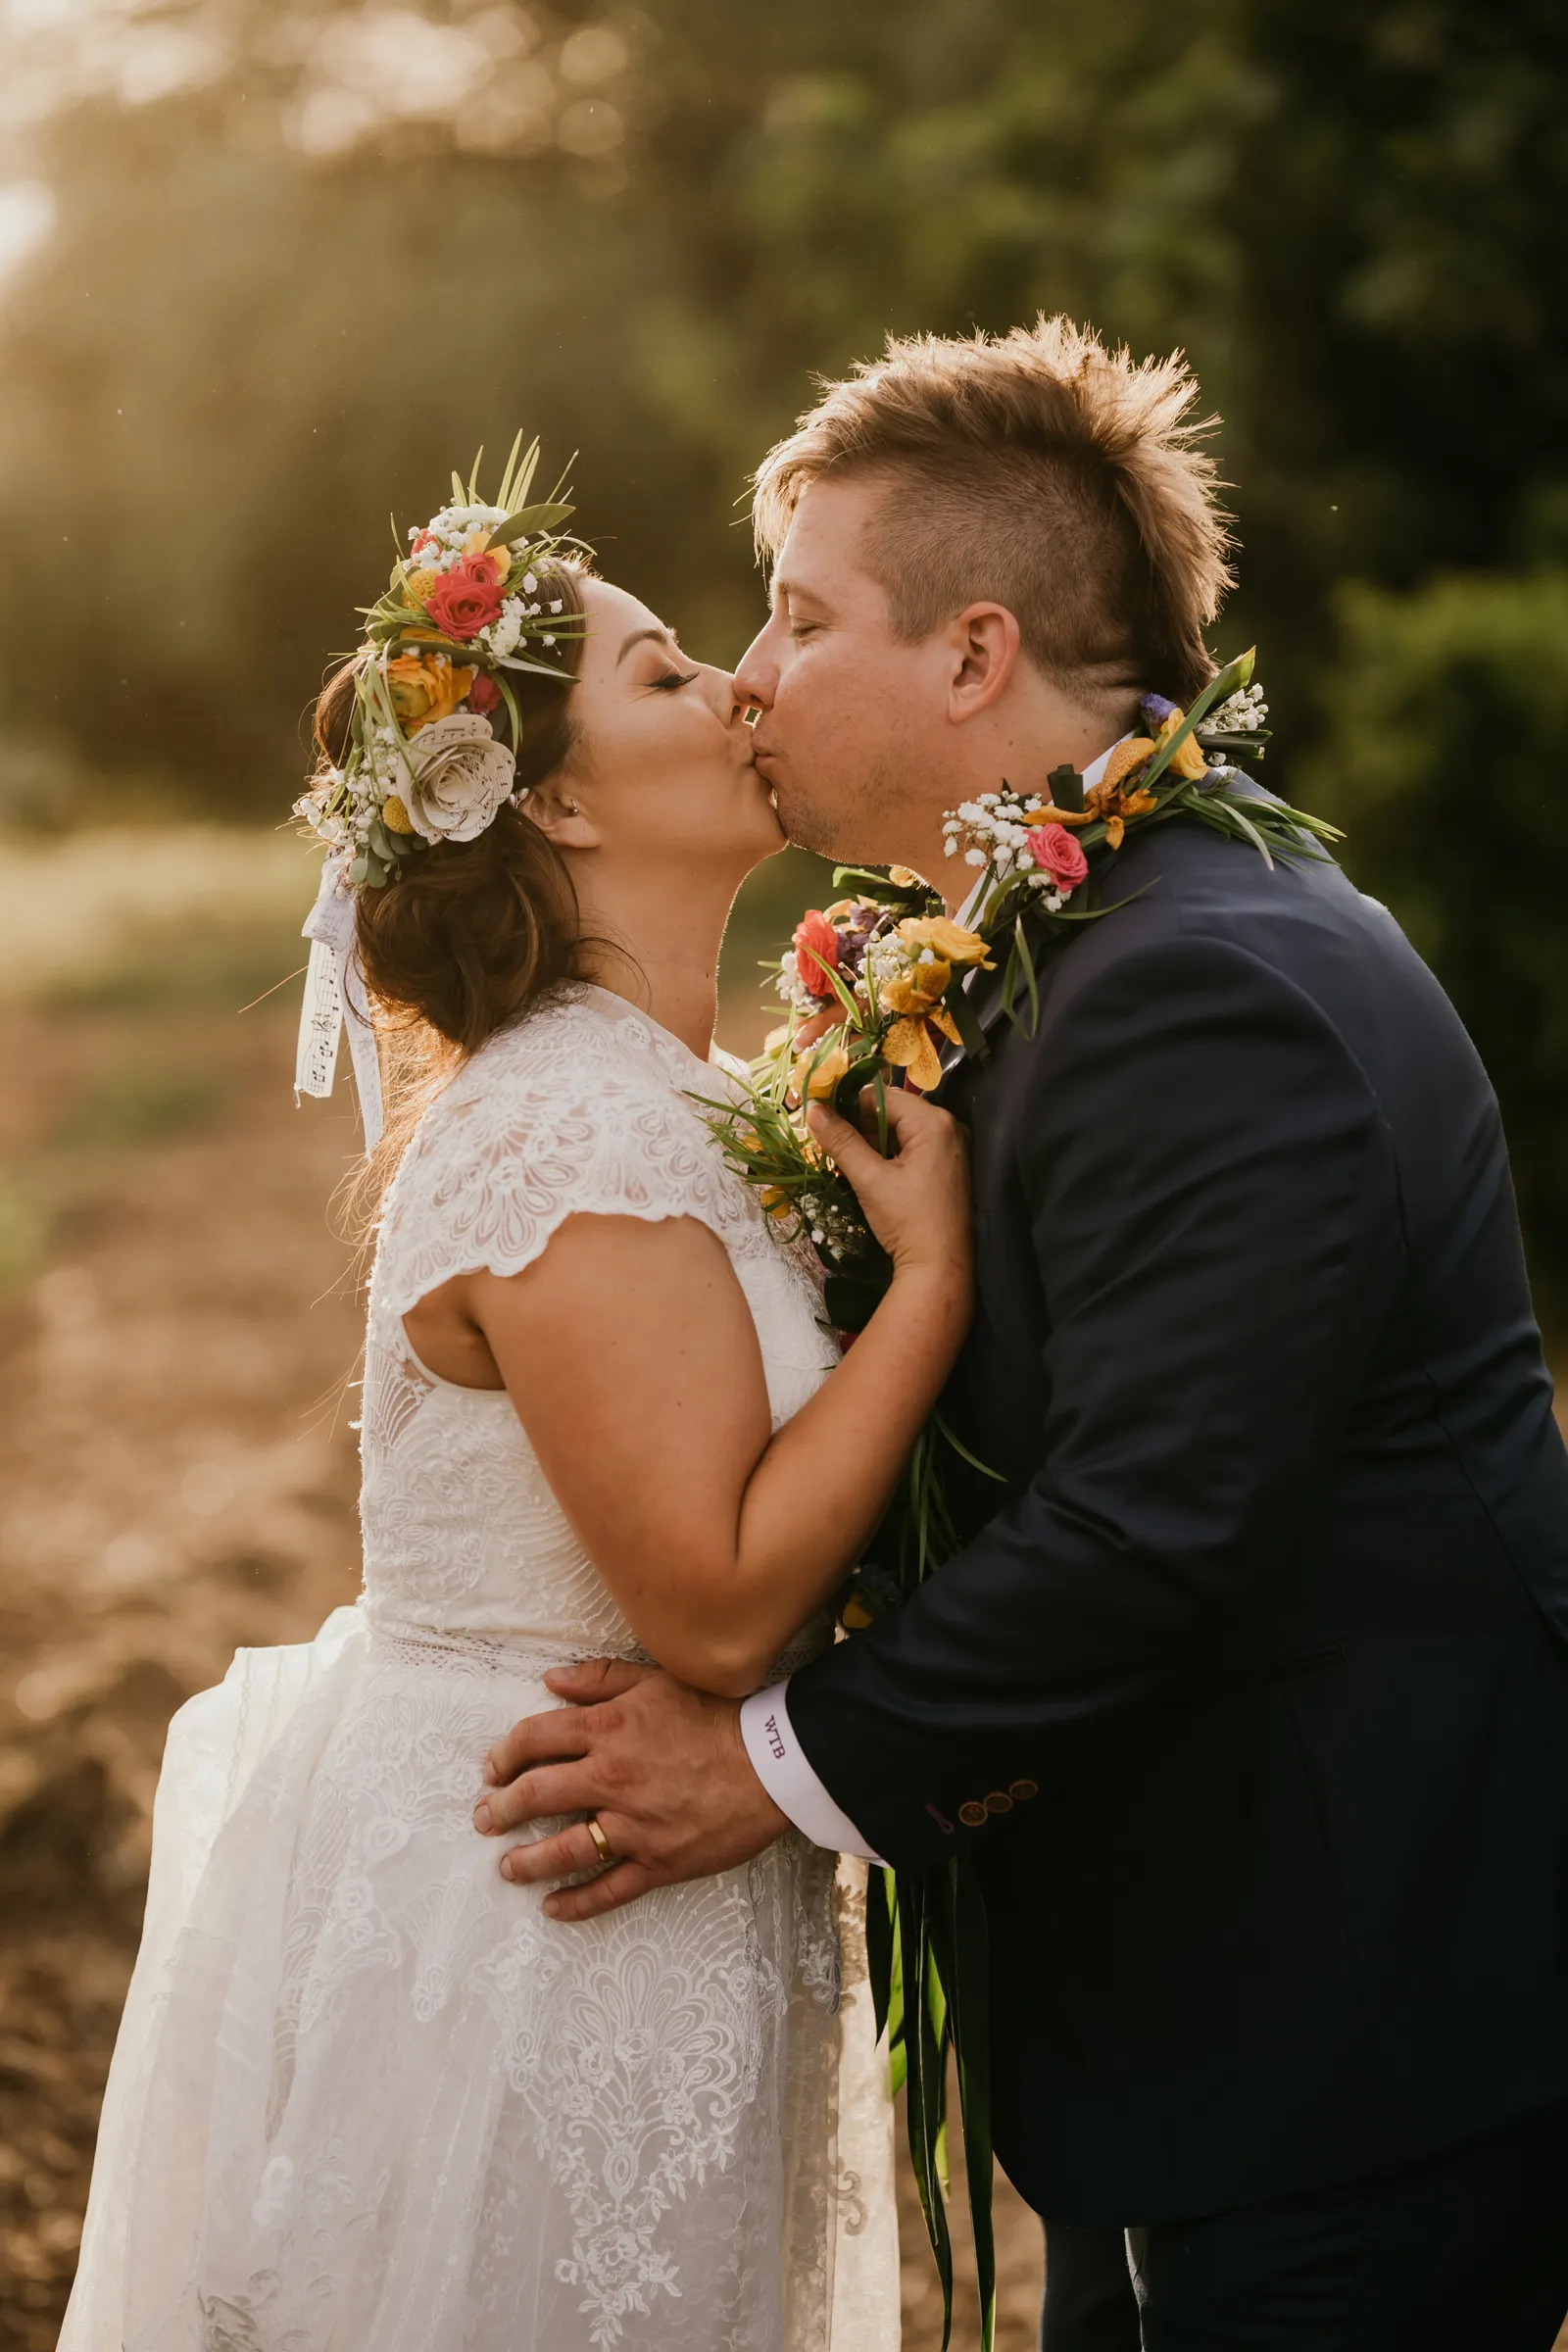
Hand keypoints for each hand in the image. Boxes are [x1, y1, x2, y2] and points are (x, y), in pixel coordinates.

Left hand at [473, 1660, 788, 1921]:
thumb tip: (549, 1680)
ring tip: (507, 1868)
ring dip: (525, 1862)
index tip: (492, 1769)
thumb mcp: (656, 1680)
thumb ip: (599, 1678)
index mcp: (607, 1728)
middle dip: (501, 1809)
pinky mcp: (658, 1862)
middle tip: (486, 1818)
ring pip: (562, 1850)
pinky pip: (608, 1890)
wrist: (773, 1761)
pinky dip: (576, 1904)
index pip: (534, 1740)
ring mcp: (633, 1826)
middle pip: (536, 1796)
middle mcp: (611, 1778)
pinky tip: (552, 1908)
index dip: (505, 1755)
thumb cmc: (715, 1715)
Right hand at [806, 1085, 971, 1284]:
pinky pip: (913, 1147)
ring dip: (873, 1142)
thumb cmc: (908, 1222)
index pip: (882, 1095)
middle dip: (861, 1127)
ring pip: (901, 1129)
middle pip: (893, 1110)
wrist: (940, 1268)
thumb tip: (812, 1110)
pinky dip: (890, 1155)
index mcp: (934, 1123)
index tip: (825, 1124)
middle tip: (836, 1148)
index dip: (850, 1107)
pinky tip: (872, 1174)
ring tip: (851, 1164)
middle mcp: (949, 1127)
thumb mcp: (870, 1179)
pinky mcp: (948, 1166)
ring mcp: (952, 1147)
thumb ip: (841, 1141)